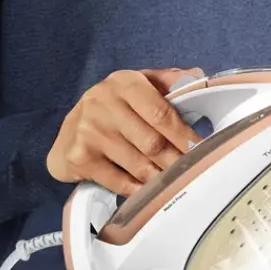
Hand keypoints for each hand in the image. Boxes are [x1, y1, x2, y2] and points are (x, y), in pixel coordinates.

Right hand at [46, 67, 204, 195]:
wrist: (69, 131)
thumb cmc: (114, 108)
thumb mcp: (139, 85)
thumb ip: (169, 81)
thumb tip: (198, 77)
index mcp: (125, 83)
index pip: (161, 113)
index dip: (184, 135)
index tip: (202, 150)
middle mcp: (104, 103)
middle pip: (152, 142)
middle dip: (176, 161)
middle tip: (191, 173)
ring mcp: (90, 131)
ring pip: (138, 165)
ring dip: (160, 178)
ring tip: (175, 184)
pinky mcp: (80, 157)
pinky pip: (119, 181)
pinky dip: (138, 190)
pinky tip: (149, 192)